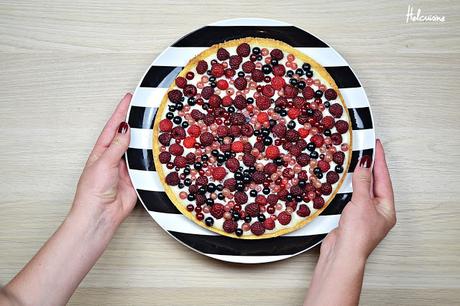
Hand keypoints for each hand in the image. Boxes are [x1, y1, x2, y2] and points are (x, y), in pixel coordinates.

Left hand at [0, 93, 138, 305]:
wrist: (100, 216)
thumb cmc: (93, 192)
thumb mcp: (103, 163)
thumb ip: (117, 146)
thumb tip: (124, 128)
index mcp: (102, 151)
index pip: (113, 126)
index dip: (121, 111)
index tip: (129, 97)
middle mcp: (114, 157)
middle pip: (128, 136)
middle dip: (136, 122)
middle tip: (147, 108)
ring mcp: (126, 169)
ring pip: (139, 149)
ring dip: (146, 139)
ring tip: (157, 125)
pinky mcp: (136, 180)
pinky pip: (146, 165)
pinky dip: (152, 158)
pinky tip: (159, 150)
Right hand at [304, 140, 395, 305]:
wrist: (342, 253)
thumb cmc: (357, 234)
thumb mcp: (362, 202)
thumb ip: (362, 182)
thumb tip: (364, 165)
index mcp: (387, 208)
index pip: (383, 178)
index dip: (379, 160)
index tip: (376, 145)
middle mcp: (377, 212)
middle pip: (375, 183)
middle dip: (370, 167)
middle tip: (367, 150)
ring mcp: (364, 215)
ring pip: (363, 190)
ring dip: (359, 177)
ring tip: (356, 161)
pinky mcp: (351, 218)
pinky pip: (352, 197)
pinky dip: (348, 187)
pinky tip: (345, 182)